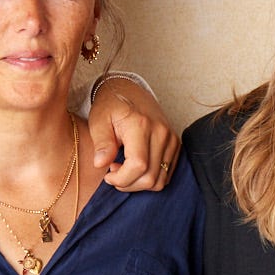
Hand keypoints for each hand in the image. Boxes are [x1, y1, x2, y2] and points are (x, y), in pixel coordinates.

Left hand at [88, 76, 179, 191]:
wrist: (129, 90)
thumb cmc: (110, 107)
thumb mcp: (98, 121)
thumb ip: (101, 144)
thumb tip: (100, 164)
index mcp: (141, 125)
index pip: (138, 166)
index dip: (122, 179)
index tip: (108, 175)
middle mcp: (161, 133)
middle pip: (150, 178)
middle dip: (128, 184)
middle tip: (113, 172)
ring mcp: (171, 139)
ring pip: (160, 180)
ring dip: (140, 183)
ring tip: (124, 170)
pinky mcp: (175, 144)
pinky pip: (167, 174)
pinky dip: (151, 178)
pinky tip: (136, 168)